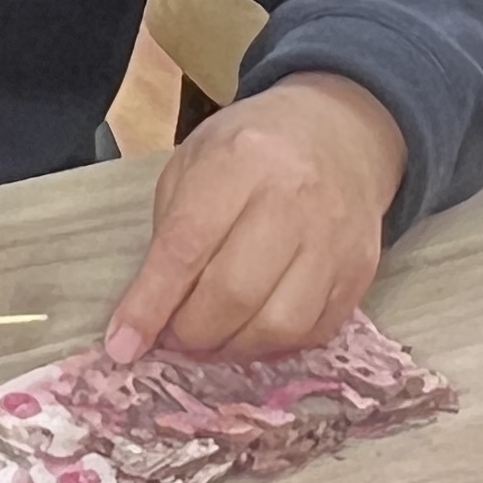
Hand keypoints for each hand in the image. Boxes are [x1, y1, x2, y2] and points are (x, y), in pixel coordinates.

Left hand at [100, 71, 402, 362]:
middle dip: (191, 333)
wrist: (339, 133)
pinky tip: (251, 332)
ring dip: (232, 349)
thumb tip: (144, 319)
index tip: (123, 344)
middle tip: (172, 337)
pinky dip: (273, 348)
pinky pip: (313, 334)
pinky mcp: (360, 271)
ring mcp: (334, 239)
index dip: (150, 304)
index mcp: (240, 160)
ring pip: (278, 326)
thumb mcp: (194, 164)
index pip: (186, 247)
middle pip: (234, 294)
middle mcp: (293, 199)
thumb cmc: (250, 150)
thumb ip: (170, 235)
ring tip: (210, 339)